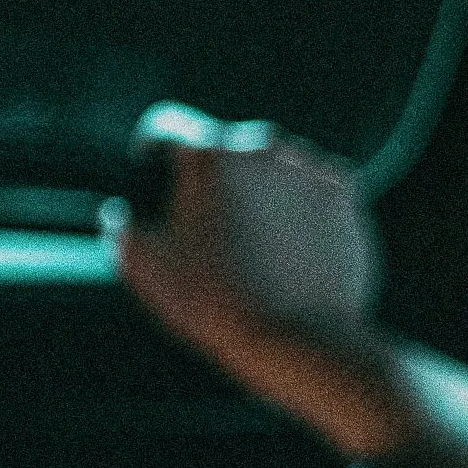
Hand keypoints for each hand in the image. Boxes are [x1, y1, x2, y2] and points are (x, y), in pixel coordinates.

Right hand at [112, 101, 383, 369]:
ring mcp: (310, 168)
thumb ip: (123, 229)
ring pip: (274, 167)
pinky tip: (292, 247)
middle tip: (210, 224)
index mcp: (209, 155)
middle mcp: (263, 147)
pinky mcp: (346, 196)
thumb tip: (122, 214)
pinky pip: (313, 189)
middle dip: (214, 176)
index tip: (149, 169)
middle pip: (226, 148)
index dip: (151, 147)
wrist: (301, 340)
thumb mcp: (145, 269)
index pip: (168, 127)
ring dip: (261, 190)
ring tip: (256, 244)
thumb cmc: (216, 304)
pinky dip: (301, 208)